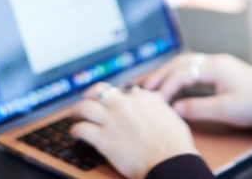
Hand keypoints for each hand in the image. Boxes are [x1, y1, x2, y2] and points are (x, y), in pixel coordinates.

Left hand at [70, 82, 197, 178]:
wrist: (170, 161)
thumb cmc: (175, 144)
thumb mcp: (171, 115)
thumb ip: (159, 106)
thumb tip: (158, 103)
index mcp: (142, 97)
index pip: (122, 90)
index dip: (115, 97)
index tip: (113, 103)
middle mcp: (125, 104)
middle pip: (99, 91)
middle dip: (91, 95)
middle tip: (87, 101)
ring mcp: (113, 120)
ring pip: (85, 107)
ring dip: (77, 111)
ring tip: (75, 116)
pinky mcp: (104, 139)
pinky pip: (81, 129)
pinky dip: (75, 131)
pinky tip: (75, 134)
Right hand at [144, 53, 251, 127]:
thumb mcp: (226, 110)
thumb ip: (198, 108)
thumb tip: (174, 108)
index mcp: (215, 66)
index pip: (181, 72)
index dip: (165, 86)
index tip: (154, 101)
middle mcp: (214, 60)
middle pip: (180, 62)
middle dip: (160, 74)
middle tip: (143, 89)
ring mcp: (217, 63)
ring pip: (185, 62)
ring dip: (168, 73)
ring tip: (153, 86)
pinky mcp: (221, 70)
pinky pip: (193, 67)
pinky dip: (179, 75)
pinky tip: (173, 85)